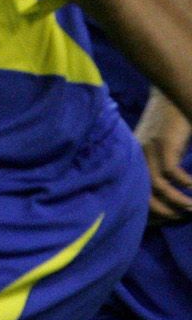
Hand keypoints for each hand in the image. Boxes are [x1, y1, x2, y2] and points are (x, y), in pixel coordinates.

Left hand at [135, 92, 191, 220]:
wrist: (170, 97)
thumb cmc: (169, 126)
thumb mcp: (162, 149)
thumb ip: (162, 168)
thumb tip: (172, 194)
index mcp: (134, 162)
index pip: (135, 195)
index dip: (148, 213)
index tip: (164, 222)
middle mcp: (137, 158)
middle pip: (142, 196)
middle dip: (162, 213)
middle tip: (181, 218)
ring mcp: (149, 150)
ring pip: (158, 187)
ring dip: (178, 201)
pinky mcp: (163, 143)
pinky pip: (172, 172)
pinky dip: (186, 184)